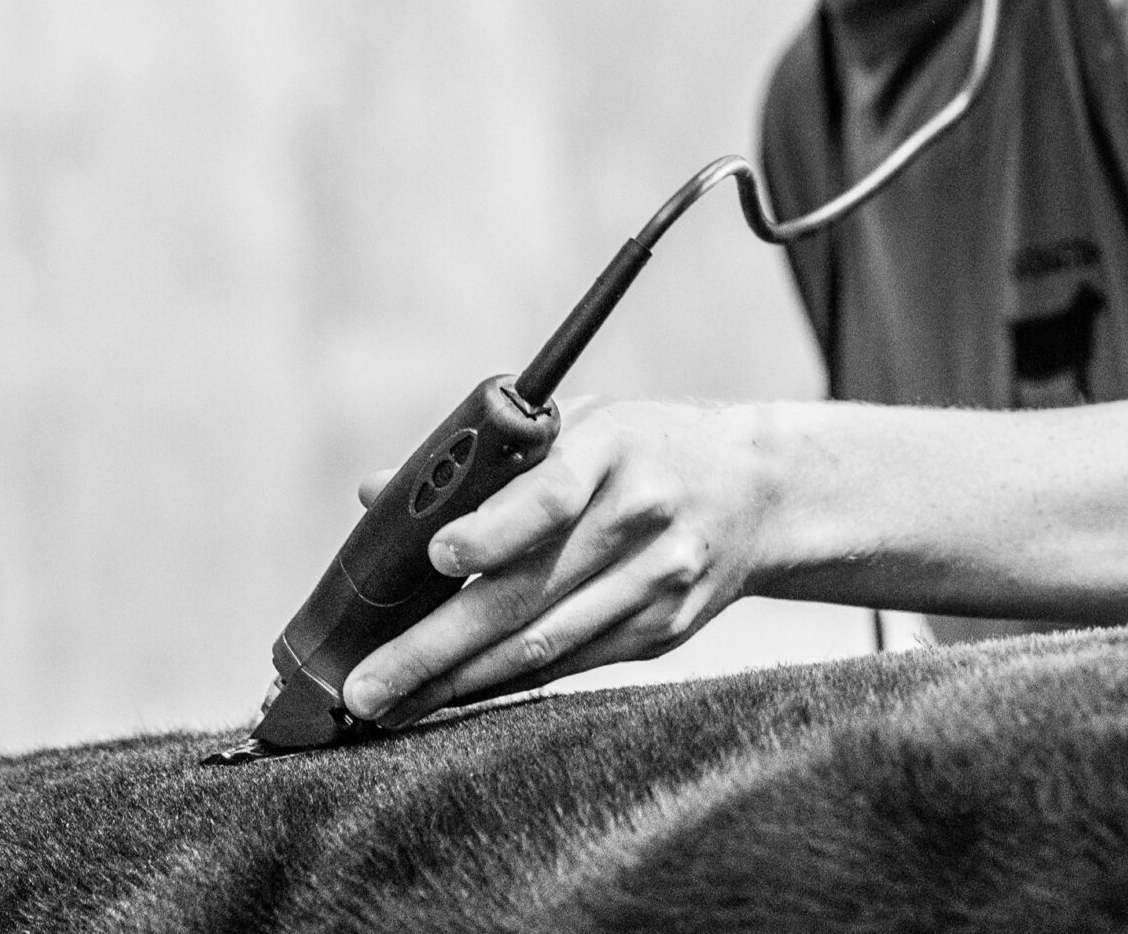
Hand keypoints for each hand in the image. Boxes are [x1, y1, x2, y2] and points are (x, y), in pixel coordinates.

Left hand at [341, 396, 776, 726]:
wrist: (762, 489)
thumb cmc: (645, 447)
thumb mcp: (583, 424)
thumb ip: (486, 460)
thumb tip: (378, 491)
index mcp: (614, 448)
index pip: (552, 494)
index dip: (494, 530)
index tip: (439, 557)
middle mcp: (641, 516)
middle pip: (529, 593)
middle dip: (436, 647)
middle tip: (365, 684)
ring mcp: (658, 580)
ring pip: (546, 644)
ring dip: (459, 682)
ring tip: (390, 704)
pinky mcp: (663, 630)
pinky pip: (571, 665)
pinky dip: (506, 683)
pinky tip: (454, 695)